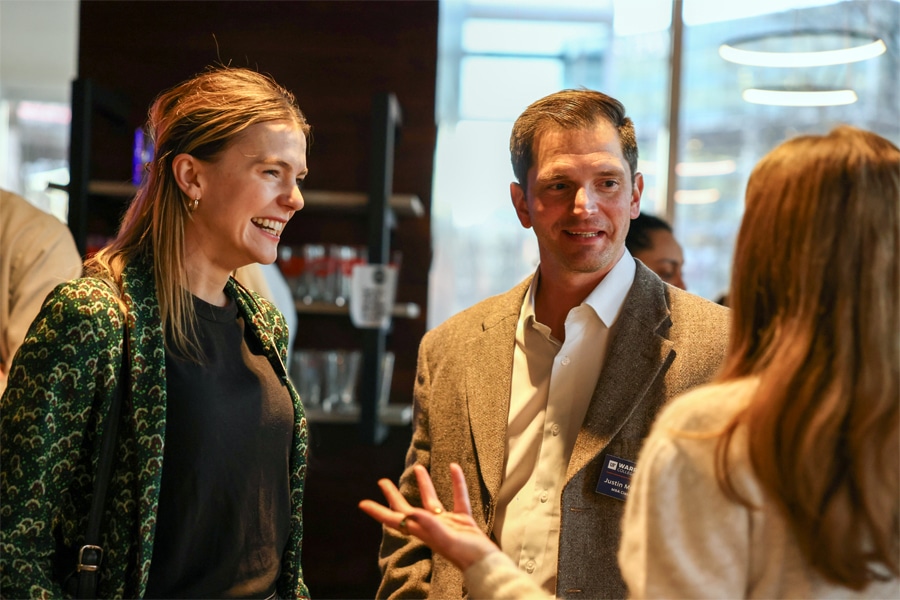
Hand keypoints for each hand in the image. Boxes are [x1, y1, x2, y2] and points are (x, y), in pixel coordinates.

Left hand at [359, 463, 500, 571]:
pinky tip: (454, 468)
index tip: (362, 503)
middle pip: (407, 508)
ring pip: (431, 500)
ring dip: (424, 484)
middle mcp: (430, 526)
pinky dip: (456, 483)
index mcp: (422, 531)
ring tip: (418, 468)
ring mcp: (447, 523)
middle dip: (394, 495)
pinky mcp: (463, 520)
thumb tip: (409, 512)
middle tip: (382, 481)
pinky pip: (457, 497)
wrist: (486, 563)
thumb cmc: (466, 555)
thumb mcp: (445, 539)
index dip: (378, 512)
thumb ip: (428, 525)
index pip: (395, 519)